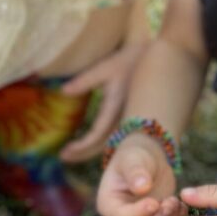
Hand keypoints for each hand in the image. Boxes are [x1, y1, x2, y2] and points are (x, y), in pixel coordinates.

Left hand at [59, 42, 147, 162]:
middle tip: (63, 156)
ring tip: (72, 153)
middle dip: (82, 153)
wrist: (153, 59)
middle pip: (103, 145)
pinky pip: (116, 137)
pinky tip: (91, 143)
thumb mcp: (104, 68)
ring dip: (90, 150)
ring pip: (110, 143)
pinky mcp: (131, 117)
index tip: (64, 152)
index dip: (81, 147)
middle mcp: (123, 118)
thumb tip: (63, 91)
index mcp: (115, 108)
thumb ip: (84, 81)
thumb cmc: (127, 61)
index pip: (96, 135)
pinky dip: (100, 143)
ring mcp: (128, 119)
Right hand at [96, 133, 177, 215]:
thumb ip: (135, 172)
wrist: (148, 160)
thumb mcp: (133, 160)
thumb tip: (141, 187)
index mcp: (108, 205)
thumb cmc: (135, 157)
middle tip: (170, 203)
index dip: (138, 213)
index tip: (154, 202)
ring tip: (176, 201)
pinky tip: (182, 206)